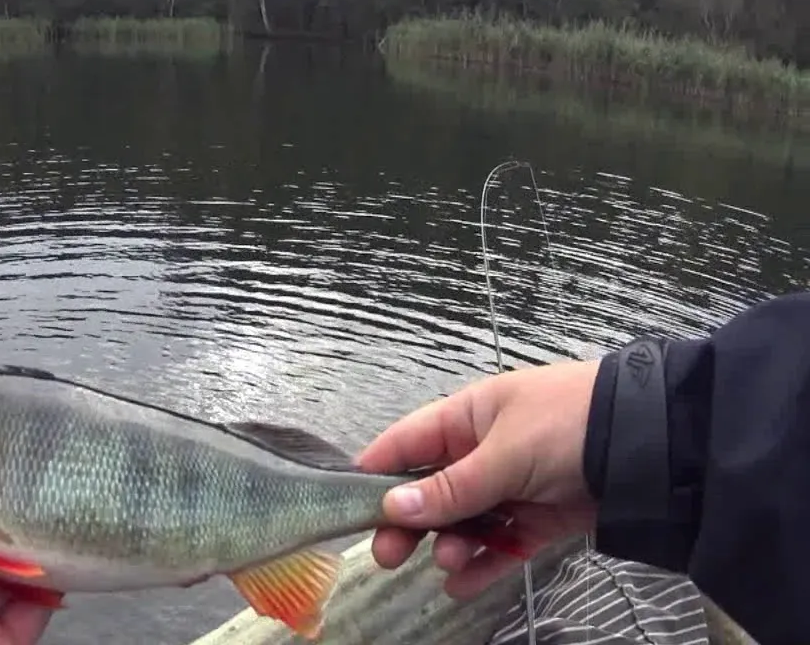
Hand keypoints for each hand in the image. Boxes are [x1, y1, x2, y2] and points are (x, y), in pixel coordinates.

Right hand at [355, 360, 600, 598]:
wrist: (655, 445)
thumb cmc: (568, 427)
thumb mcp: (505, 454)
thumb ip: (450, 488)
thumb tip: (389, 509)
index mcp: (466, 417)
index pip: (405, 445)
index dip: (375, 475)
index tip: (348, 510)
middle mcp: (482, 451)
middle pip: (429, 490)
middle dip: (408, 522)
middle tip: (388, 556)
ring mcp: (511, 485)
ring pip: (463, 521)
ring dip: (450, 545)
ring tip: (449, 563)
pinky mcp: (539, 517)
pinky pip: (500, 543)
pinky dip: (482, 564)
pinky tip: (461, 587)